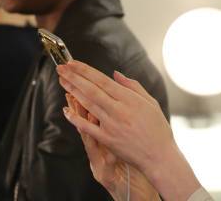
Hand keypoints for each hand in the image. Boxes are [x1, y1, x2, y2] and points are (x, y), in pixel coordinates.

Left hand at [57, 61, 200, 199]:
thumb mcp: (150, 102)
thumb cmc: (158, 129)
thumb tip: (115, 74)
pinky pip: (87, 127)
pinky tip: (66, 110)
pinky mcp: (107, 140)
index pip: (102, 80)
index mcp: (130, 99)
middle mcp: (119, 110)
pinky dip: (76, 118)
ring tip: (62, 81)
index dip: (86, 71)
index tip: (73, 63)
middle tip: (61, 67)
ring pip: (87, 105)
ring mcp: (111, 125)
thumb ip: (133, 86)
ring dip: (73, 92)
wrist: (159, 156)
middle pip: (91, 90)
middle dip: (74, 77)